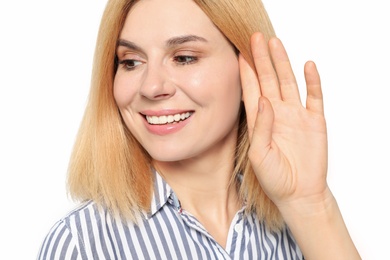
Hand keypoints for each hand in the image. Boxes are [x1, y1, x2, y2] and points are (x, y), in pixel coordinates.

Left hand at [239, 32, 328, 208]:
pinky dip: (312, 81)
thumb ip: (261, 128)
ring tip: (276, 43)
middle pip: (268, 79)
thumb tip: (265, 101)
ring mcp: (296, 115)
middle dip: (262, 59)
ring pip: (288, 82)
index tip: (240, 53)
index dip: (246, 71)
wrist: (299, 193)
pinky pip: (314, 96)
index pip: (251, 90)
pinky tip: (307, 66)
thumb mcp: (259, 155)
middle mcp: (277, 113)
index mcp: (260, 120)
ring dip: (283, 63)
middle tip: (256, 38)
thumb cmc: (274, 178)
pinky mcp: (315, 121)